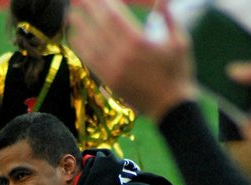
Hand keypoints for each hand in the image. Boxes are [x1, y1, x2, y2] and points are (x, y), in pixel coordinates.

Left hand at [68, 0, 196, 120]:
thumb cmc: (178, 72)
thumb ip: (169, 18)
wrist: (171, 107)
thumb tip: (161, 0)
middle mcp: (122, 55)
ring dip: (79, 28)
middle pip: (99, 27)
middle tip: (76, 0)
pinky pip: (90, 62)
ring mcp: (114, 70)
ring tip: (70, 16)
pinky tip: (75, 39)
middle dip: (87, 10)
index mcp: (139, 42)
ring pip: (90, 44)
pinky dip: (81, 49)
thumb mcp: (180, 42)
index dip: (101, 4)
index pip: (113, 16)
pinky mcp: (110, 82)